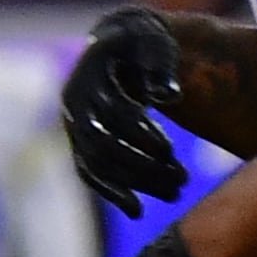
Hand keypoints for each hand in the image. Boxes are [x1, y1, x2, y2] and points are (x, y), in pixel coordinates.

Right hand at [63, 7, 189, 205]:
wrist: (122, 47)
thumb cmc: (145, 46)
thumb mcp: (156, 45)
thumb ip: (162, 67)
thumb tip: (170, 96)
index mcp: (90, 75)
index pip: (111, 111)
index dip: (139, 132)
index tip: (170, 150)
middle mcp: (73, 103)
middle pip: (103, 143)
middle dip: (143, 164)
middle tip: (182, 179)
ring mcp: (74, 125)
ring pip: (98, 163)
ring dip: (136, 181)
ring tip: (175, 192)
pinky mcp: (81, 142)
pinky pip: (90, 172)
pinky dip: (112, 192)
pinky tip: (137, 210)